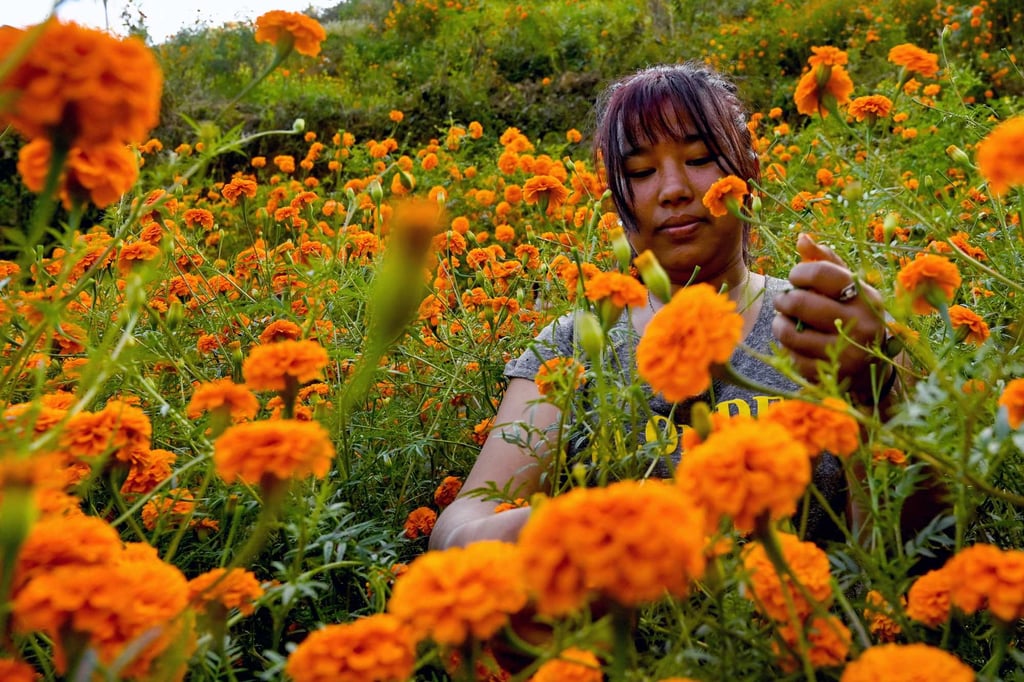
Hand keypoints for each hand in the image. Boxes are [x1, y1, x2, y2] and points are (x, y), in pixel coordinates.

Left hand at [771, 234, 888, 398]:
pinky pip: (792, 357)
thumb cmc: (854, 315)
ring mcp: (847, 352)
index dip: (798, 273)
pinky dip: (785, 348)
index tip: (794, 278)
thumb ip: (825, 263)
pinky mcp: (832, 374)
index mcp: (866, 296)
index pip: (822, 273)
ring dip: (779, 324)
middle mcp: (861, 324)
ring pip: (791, 333)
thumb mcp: (848, 288)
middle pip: (801, 303)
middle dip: (783, 299)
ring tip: (783, 321)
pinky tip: (792, 343)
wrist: (873, 366)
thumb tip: (801, 238)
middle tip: (783, 301)